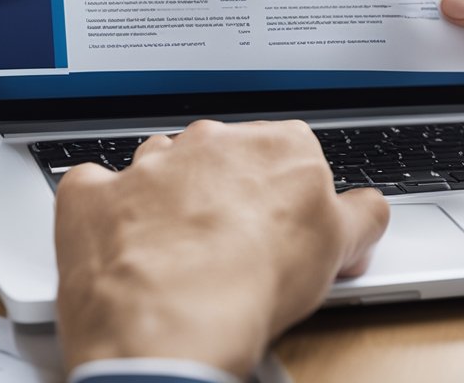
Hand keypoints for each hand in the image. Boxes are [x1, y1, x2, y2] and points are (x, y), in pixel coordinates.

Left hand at [54, 120, 388, 378]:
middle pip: (223, 158)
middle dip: (226, 193)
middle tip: (232, 248)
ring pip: (159, 167)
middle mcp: (210, 142)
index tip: (286, 229)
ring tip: (176, 255)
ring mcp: (147, 164)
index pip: (290, 155)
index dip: (288, 197)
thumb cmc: (252, 283)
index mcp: (275, 146)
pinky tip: (120, 245)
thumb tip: (368, 209)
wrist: (171, 321)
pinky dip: (105, 214)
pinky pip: (96, 190)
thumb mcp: (340, 250)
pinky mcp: (94, 194)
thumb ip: (360, 216)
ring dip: (166, 200)